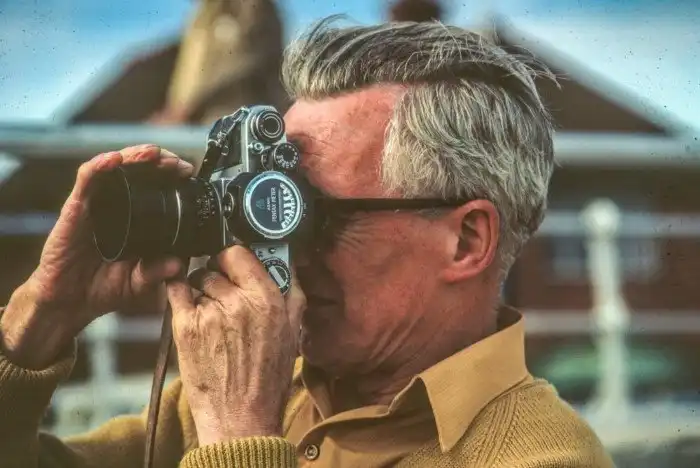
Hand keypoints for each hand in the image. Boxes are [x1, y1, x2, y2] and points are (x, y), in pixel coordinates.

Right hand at [0, 145, 192, 368]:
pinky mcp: (74, 209)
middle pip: (137, 171)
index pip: (154, 185)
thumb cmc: (102, 288)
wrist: (69, 303)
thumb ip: (157, 271)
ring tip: (153, 153)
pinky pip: (86, 181)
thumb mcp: (138, 282)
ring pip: (114, 168)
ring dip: (134, 156)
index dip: (171, 176)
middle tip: (177, 163)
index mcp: (133, 217)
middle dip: (159, 161)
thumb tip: (179, 263)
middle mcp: (115, 206)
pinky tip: (113, 160)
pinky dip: (99, 166)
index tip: (188, 173)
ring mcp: (95, 205)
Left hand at [166, 246, 305, 445]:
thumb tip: (287, 264)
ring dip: (201, 292)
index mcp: (267, 299)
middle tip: (224, 299)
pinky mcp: (186, 327)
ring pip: (197, 280)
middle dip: (219, 278)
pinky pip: (175, 292)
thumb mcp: (293, 333)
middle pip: (216, 266)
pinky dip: (178, 294)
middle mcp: (239, 302)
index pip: (240, 253)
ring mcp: (210, 313)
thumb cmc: (268, 380)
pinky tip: (189, 310)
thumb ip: (291, 293)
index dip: (234, 259)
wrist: (241, 419)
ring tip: (211, 318)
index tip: (234, 267)